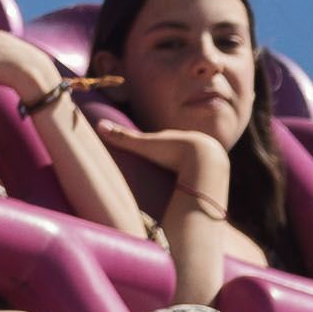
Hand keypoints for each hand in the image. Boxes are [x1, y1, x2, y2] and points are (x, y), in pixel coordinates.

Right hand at [100, 119, 233, 218]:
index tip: (150, 149)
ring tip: (179, 177)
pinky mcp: (214, 173)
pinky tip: (193, 186)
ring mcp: (206, 158)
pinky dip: (196, 178)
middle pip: (180, 149)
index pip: (164, 140)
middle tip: (163, 162)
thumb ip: (123, 138)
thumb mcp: (145, 145)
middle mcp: (192, 144)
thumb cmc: (173, 151)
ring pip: (194, 161)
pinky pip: (203, 174)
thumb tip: (98, 125)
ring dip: (187, 167)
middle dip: (172, 155)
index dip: (156, 144)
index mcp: (176, 138)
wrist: (205, 160)